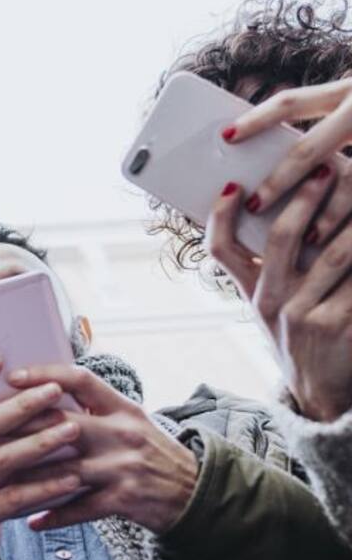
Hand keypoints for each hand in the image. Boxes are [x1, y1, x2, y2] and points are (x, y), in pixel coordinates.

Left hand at [7, 364, 197, 532]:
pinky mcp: (125, 500)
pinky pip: (80, 508)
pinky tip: (30, 520)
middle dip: (20, 429)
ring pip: (63, 469)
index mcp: (122, 407)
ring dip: (27, 477)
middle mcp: (123, 433)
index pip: (80, 379)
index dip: (44, 375)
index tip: (11, 377)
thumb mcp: (130, 420)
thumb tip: (43, 392)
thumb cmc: (152, 453)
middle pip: (62, 424)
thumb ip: (94, 407)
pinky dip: (53, 515)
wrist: (196, 495)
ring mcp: (124, 467)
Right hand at [206, 172, 351, 421]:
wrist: (321, 391)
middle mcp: (269, 302)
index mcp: (250, 291)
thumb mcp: (271, 304)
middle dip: (304, 198)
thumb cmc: (299, 334)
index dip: (221, 216)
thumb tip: (288, 211)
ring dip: (349, 220)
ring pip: (329, 255)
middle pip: (280, 238)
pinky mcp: (338, 328)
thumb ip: (272, 265)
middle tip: (324, 168)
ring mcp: (303, 316)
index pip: (221, 249)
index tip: (234, 186)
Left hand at [225, 78, 351, 233]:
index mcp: (351, 90)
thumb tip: (253, 138)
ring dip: (327, 213)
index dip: (256, 120)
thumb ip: (329, 111)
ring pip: (351, 183)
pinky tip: (343, 245)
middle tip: (256, 204)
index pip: (293, 103)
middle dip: (281, 181)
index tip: (224, 137)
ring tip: (306, 239)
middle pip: (312, 150)